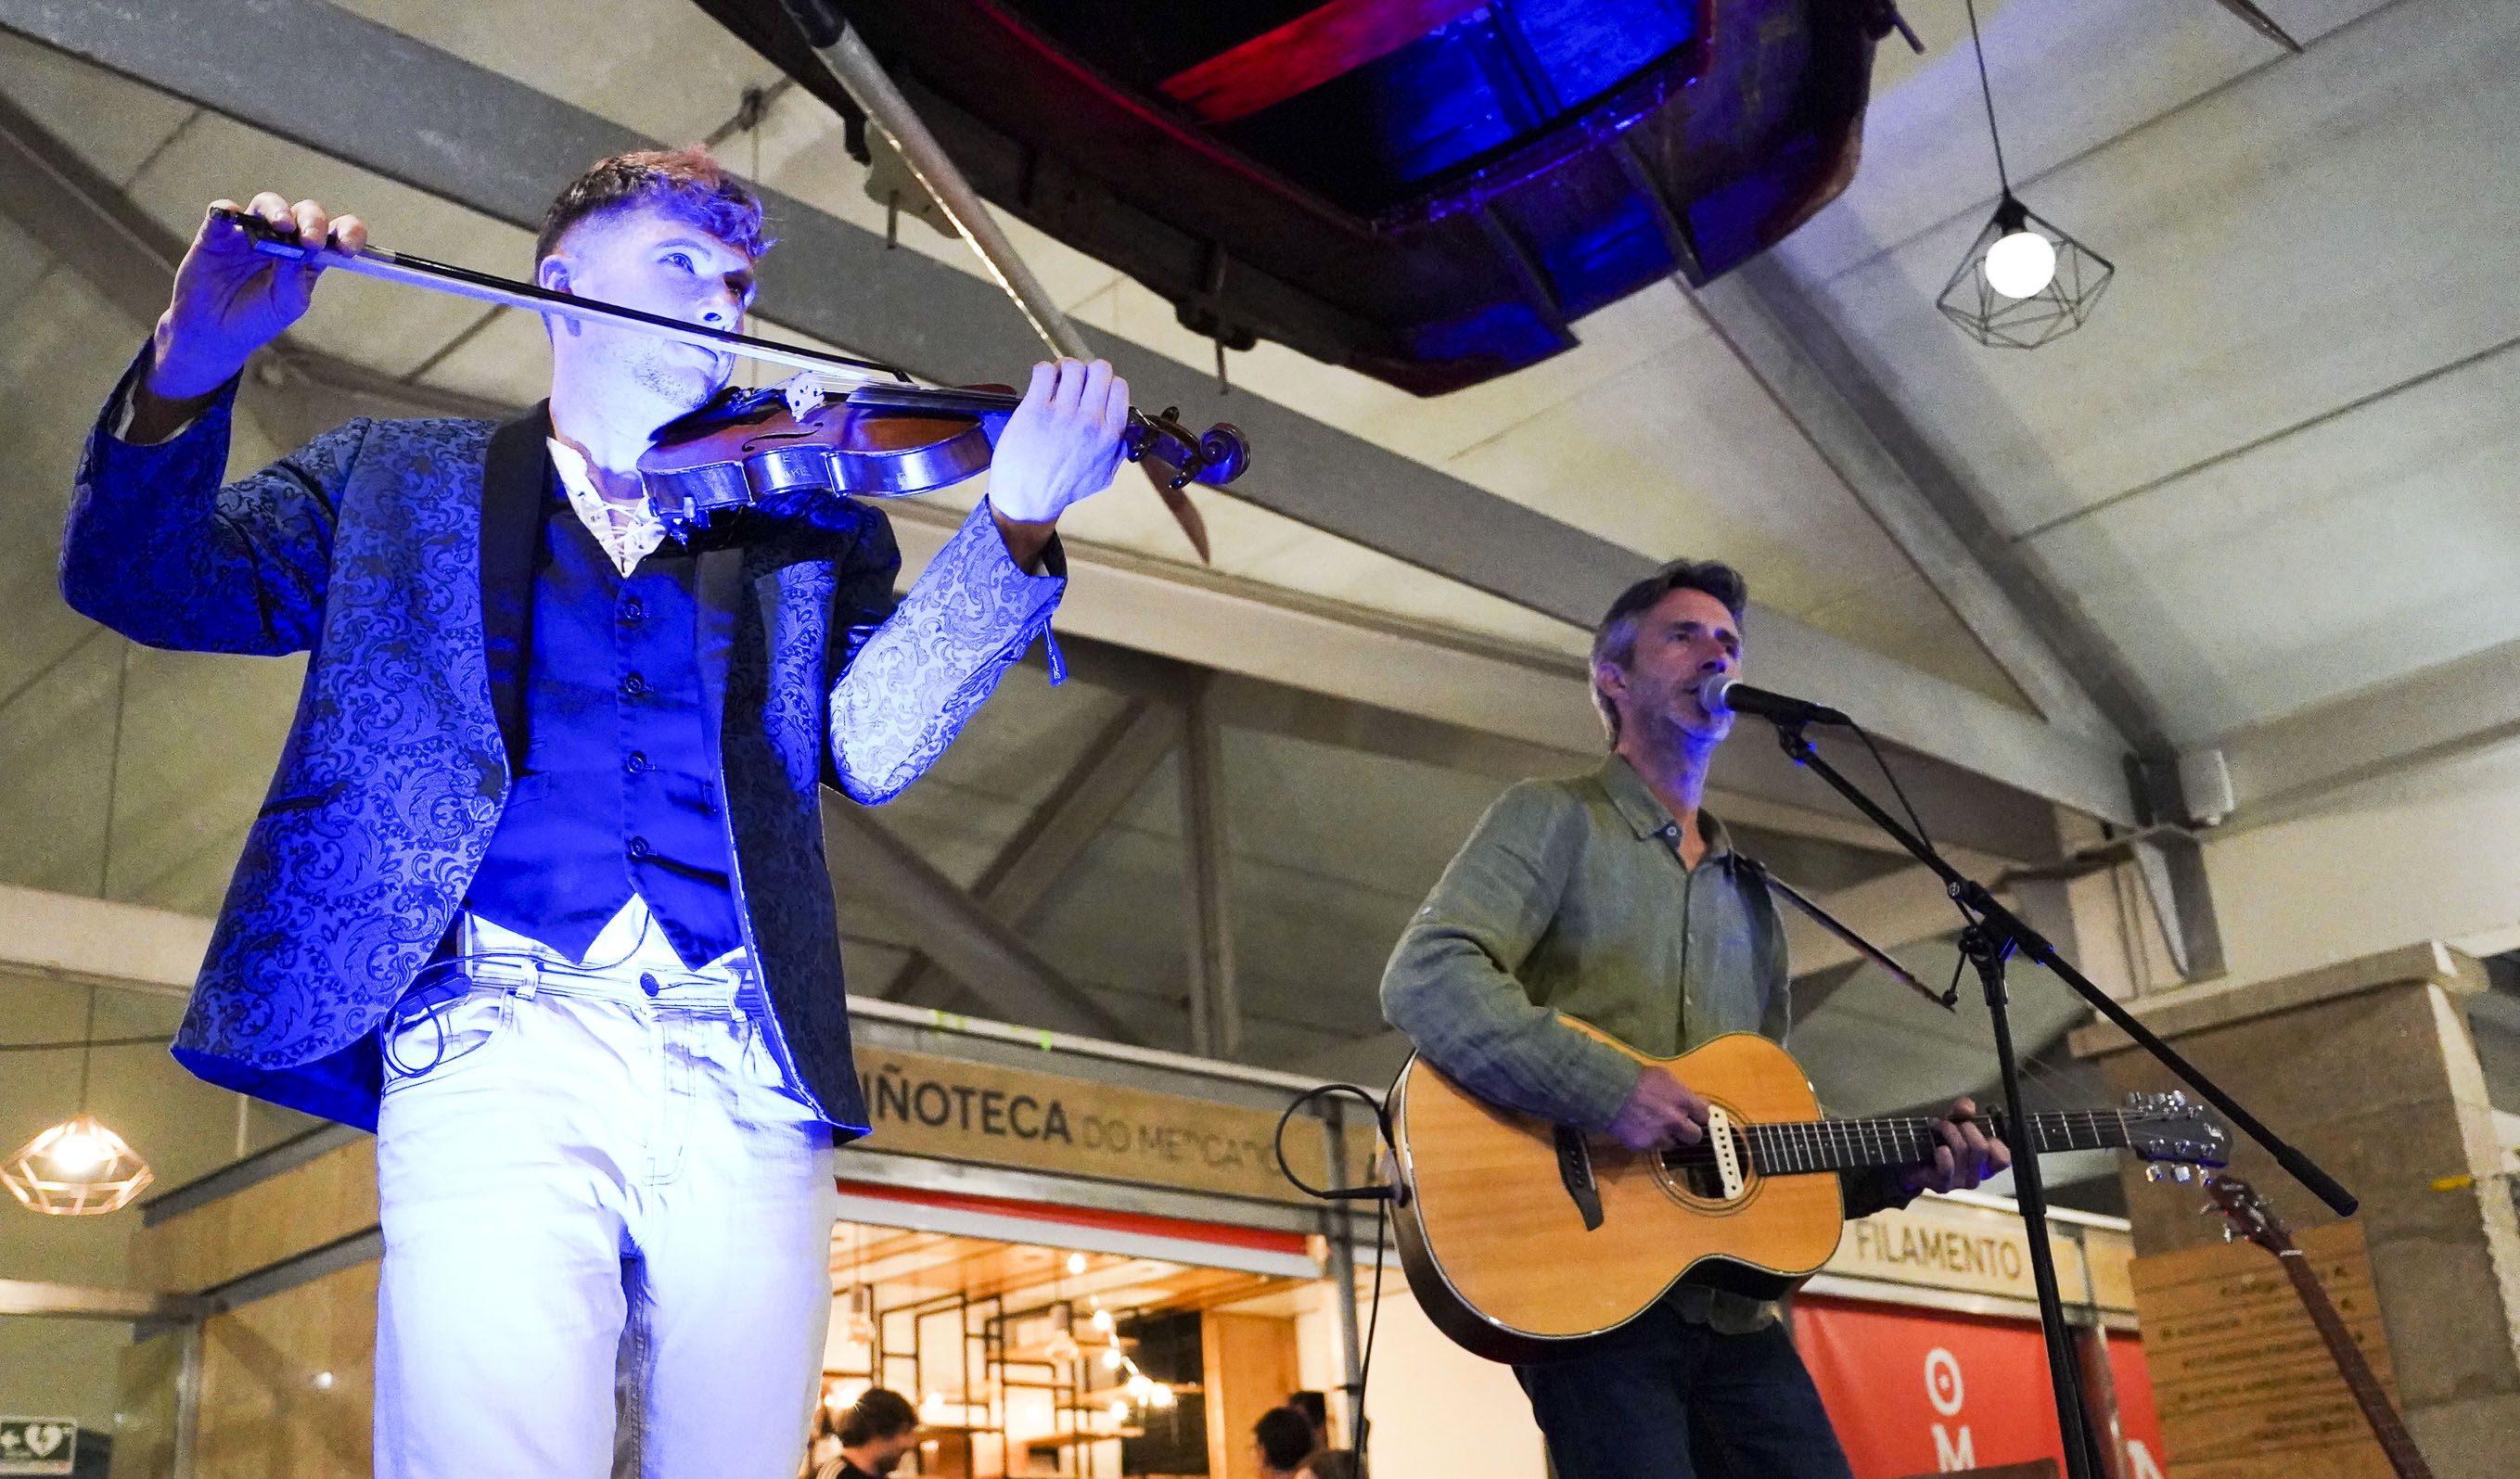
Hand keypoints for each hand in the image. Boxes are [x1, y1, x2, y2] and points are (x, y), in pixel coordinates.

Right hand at [147, 194, 365, 402]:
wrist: (214, 332)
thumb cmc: (256, 319)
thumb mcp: (287, 304)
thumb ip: (296, 276)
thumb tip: (302, 246)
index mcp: (307, 256)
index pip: (335, 234)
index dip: (348, 233)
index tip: (348, 248)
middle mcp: (282, 238)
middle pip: (305, 213)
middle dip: (313, 221)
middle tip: (311, 241)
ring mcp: (250, 232)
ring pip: (267, 204)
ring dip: (277, 209)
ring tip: (282, 225)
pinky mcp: (217, 233)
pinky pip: (222, 211)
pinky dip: (228, 210)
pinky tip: (232, 216)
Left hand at [986, 358, 1129, 554]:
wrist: (1028, 501)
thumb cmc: (1062, 489)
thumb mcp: (1103, 476)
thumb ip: (1116, 451)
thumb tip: (1122, 432)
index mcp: (1110, 436)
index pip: (1119, 387)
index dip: (1105, 383)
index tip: (1094, 389)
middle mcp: (1091, 422)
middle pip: (1099, 370)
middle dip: (1087, 371)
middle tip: (1074, 382)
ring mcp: (1063, 414)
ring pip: (1073, 366)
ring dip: (1064, 369)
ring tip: (1055, 382)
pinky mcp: (1036, 409)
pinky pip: (1044, 371)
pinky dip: (1043, 370)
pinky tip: (1041, 383)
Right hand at [1605, 1067, 1710, 1152]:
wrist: (1609, 1092)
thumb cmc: (1636, 1078)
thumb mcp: (1663, 1076)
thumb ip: (1679, 1090)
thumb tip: (1689, 1098)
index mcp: (1683, 1100)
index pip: (1704, 1115)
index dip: (1698, 1115)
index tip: (1693, 1115)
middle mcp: (1676, 1120)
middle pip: (1695, 1136)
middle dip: (1688, 1131)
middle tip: (1677, 1126)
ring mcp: (1660, 1135)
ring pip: (1673, 1144)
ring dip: (1666, 1137)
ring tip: (1653, 1127)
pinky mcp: (1644, 1145)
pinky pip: (1651, 1147)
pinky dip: (1647, 1140)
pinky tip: (1639, 1129)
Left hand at [1900, 1097, 2010, 1194]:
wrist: (1912, 1162)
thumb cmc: (1937, 1143)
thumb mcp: (1952, 1123)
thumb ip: (1962, 1112)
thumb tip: (1968, 1107)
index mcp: (1985, 1163)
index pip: (2004, 1159)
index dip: (1996, 1143)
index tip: (1981, 1132)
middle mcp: (1977, 1175)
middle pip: (1981, 1147)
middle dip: (1965, 1127)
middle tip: (1951, 1123)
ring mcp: (1961, 1182)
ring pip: (1963, 1150)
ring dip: (1949, 1131)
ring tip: (1938, 1126)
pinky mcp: (1943, 1185)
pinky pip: (1948, 1166)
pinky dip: (1942, 1152)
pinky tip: (1937, 1148)